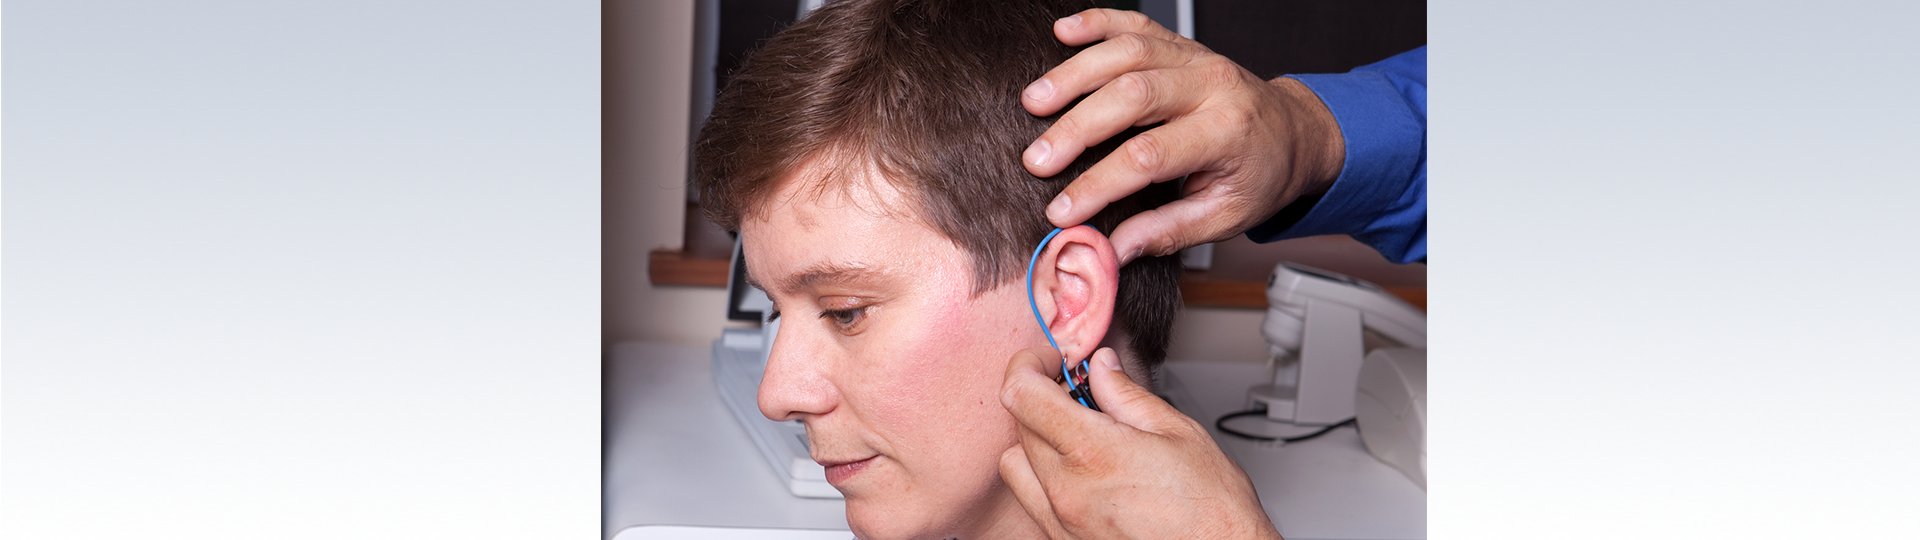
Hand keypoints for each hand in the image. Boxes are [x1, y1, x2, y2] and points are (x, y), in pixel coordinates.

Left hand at [998, 347, 1281, 539]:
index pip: (1023, 394)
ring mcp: (1061, 522)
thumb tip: (1101, 368)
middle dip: (1042, 399)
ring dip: (1036, 440)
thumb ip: (1127, 395)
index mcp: (1093, 453)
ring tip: (1077, 435)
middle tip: (1079, 393)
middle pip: (1020, 425)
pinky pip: (1030, 500)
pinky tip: (1080, 472)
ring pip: (1015, 464)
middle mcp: (1067, 491)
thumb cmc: (1212, 511)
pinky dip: (1042, 477)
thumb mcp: (1178, 434)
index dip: (1030, 364)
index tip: (1050, 360)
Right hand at [1022, 9, 1345, 264]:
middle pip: (1133, 96)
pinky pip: (1136, 24)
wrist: (1294, 133)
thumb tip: (1110, 250)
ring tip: (1034, 101)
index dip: (1099, 184)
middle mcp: (1212, 86)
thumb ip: (1166, 232)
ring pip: (1128, 52)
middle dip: (1078, 128)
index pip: (1150, 157)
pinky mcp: (1180, 44)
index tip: (1063, 210)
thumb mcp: (1225, 216)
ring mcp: (1196, 57)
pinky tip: (1062, 32)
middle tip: (1038, 159)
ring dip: (1076, 74)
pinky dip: (1096, 22)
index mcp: (1227, 133)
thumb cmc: (1260, 175)